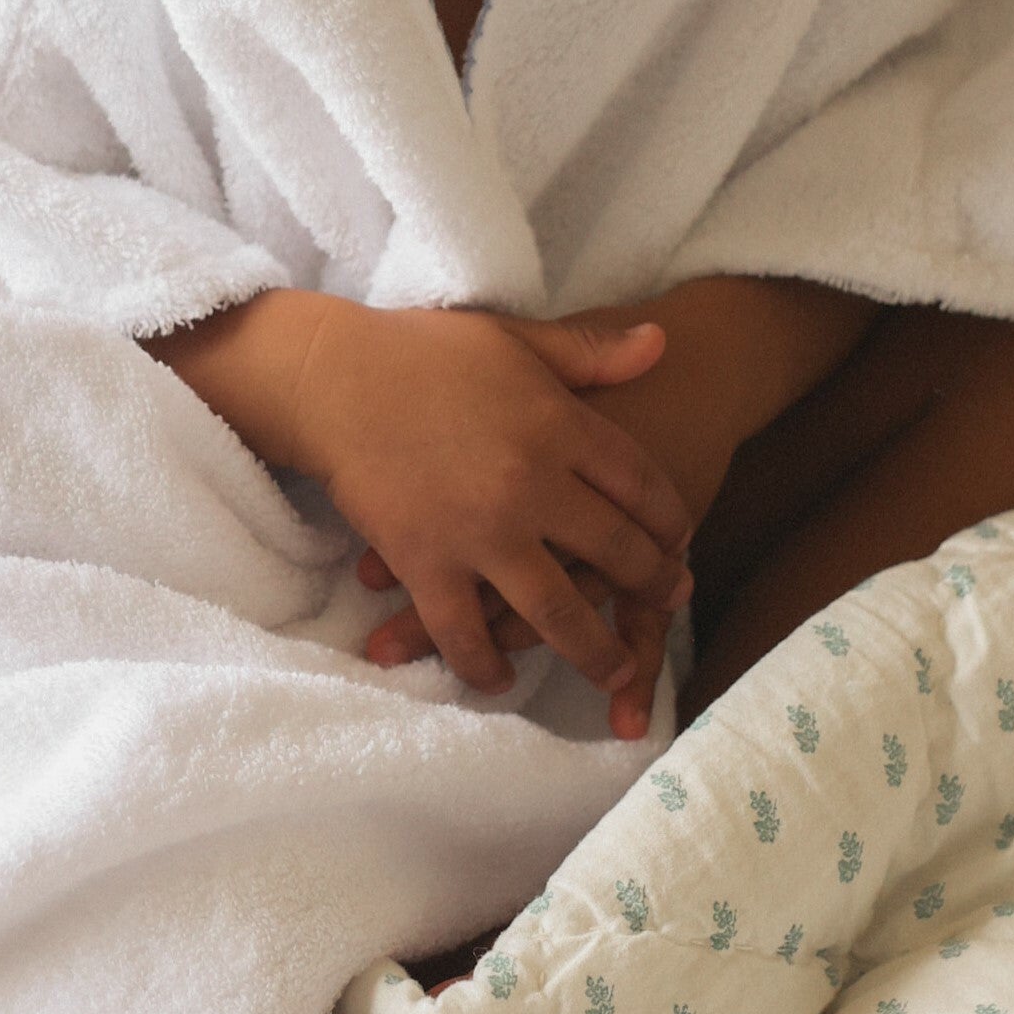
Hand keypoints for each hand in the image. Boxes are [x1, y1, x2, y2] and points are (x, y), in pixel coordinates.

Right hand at [285, 302, 693, 699]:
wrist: (332, 377)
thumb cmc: (423, 350)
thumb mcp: (516, 338)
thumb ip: (590, 352)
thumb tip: (662, 343)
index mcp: (560, 425)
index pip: (643, 484)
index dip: (671, 519)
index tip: (681, 540)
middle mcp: (532, 484)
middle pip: (616, 552)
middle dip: (653, 585)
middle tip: (671, 602)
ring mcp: (480, 532)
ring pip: (557, 611)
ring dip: (595, 650)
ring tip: (617, 668)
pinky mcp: (426, 564)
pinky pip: (467, 632)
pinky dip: (487, 663)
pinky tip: (502, 675)